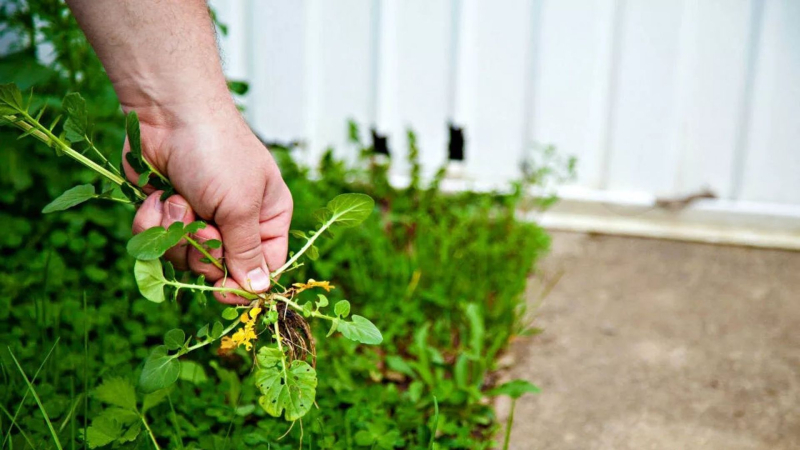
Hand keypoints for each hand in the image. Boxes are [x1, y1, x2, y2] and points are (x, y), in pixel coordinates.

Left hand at [123, 108, 292, 303]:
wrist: (169, 113)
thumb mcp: (241, 206)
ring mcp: (199, 218)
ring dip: (176, 231)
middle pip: (220, 269)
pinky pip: (156, 242)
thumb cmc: (218, 152)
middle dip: (203, 250)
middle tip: (202, 224)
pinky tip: (158, 196)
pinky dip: (152, 222)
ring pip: (184, 259)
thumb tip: (259, 290)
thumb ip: (246, 252)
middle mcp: (236, 222)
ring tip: (179, 199)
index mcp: (267, 218)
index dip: (243, 283)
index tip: (222, 289)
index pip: (264, 267)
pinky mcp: (166, 213)